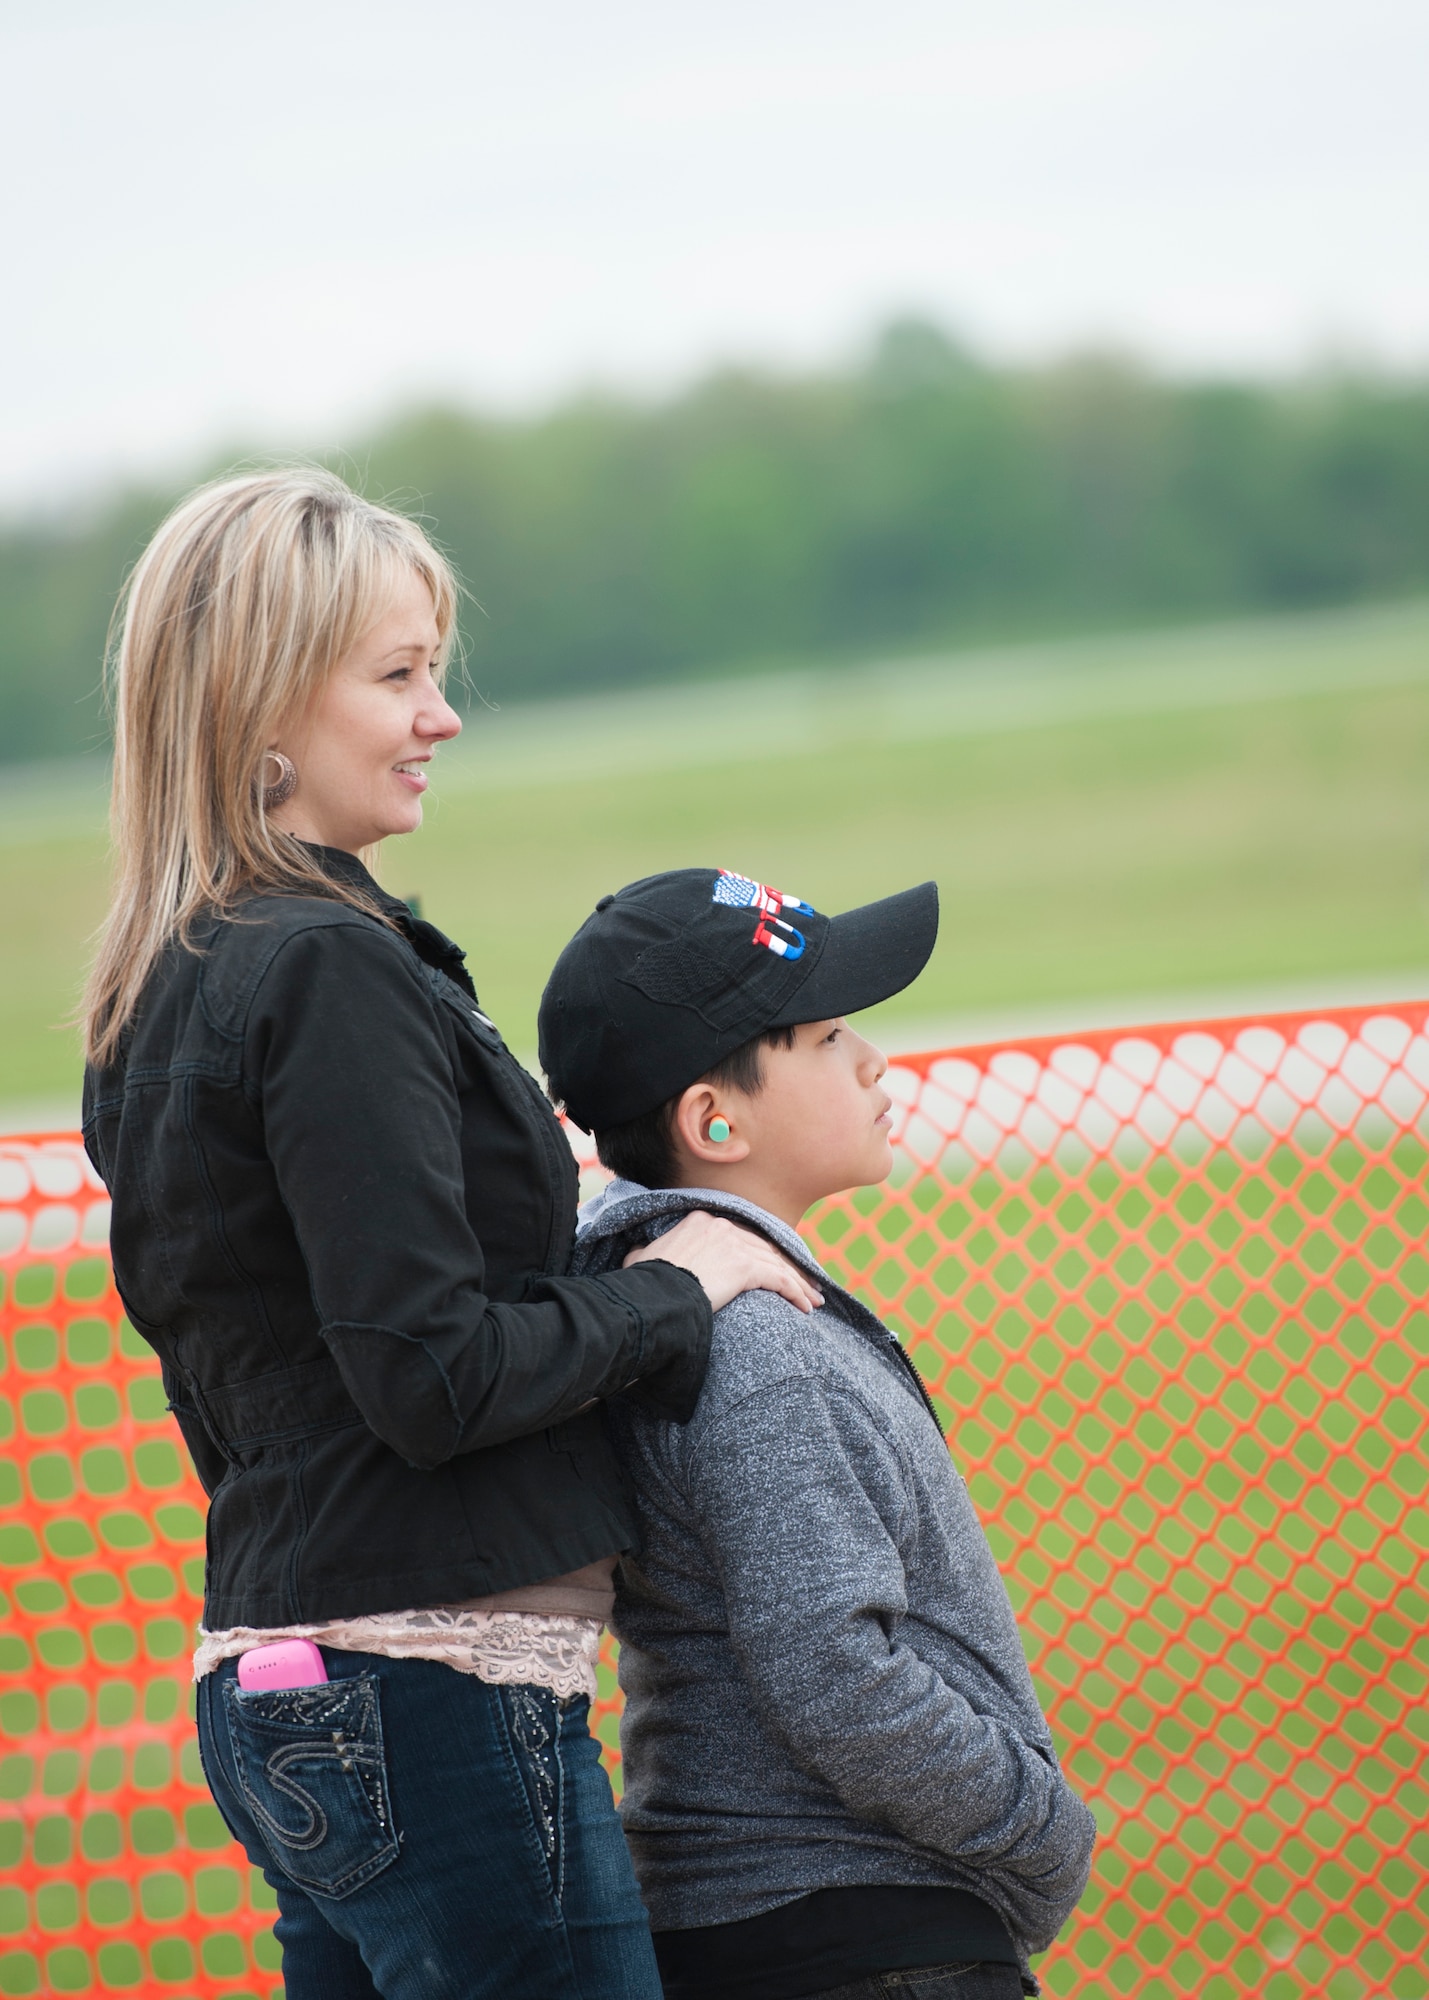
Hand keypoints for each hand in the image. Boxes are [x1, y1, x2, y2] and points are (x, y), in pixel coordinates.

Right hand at [624, 1210, 823, 1314]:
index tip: (776, 1266)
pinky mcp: (745, 1266)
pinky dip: (796, 1292)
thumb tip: (640, 1251)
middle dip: (788, 1267)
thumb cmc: (644, 1284)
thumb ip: (646, 1250)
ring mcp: (735, 1245)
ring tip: (813, 1300)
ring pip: (777, 1263)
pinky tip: (805, 1307)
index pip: (742, 1236)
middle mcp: (721, 1227)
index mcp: (700, 1221)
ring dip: (799, 1283)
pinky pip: (780, 1279)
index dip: (763, 1252)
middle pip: (764, 1247)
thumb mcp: (641, 1258)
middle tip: (806, 1285)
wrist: (653, 1296)